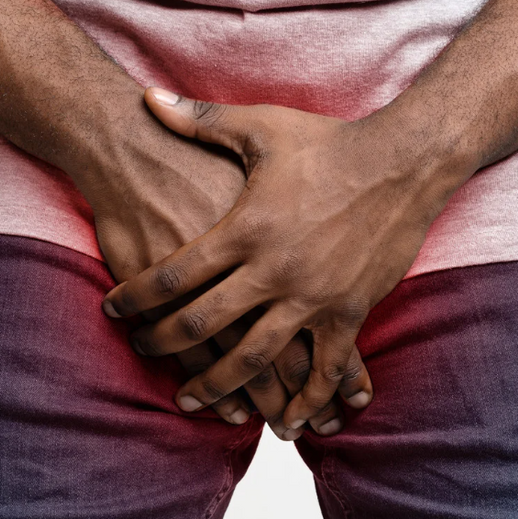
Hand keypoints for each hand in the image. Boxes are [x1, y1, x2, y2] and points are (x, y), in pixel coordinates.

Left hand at [103, 88, 468, 429]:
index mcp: (244, 228)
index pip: (172, 275)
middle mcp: (273, 270)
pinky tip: (289, 422)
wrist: (404, 161)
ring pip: (255, 358)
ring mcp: (312, 297)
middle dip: (164, 346)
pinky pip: (323, 368)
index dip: (134, 297)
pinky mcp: (350, 312)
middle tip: (145, 353)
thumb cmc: (330, 142)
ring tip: (197, 404)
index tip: (113, 310)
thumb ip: (200, 120)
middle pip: (201, 325)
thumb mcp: (261, 127)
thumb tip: (146, 97)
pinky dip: (306, 399)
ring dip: (221, 387)